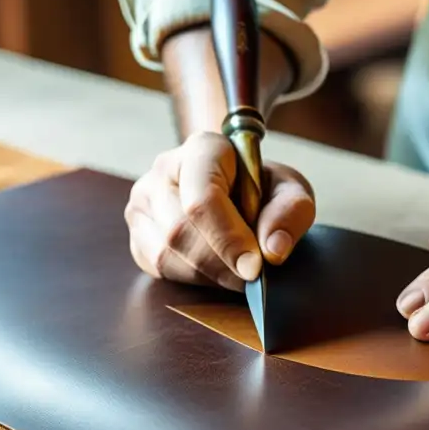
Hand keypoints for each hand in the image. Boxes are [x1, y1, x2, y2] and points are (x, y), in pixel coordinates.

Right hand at [124, 131, 314, 289]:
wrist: (235, 185)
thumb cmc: (263, 187)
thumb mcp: (291, 190)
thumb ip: (290, 213)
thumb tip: (273, 251)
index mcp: (202, 149)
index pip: (202, 198)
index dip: (228, 238)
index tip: (255, 268)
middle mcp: (162, 170)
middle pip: (181, 231)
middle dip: (221, 265)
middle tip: (253, 279)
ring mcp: (142, 203)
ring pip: (166, 254)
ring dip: (209, 276)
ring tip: (239, 275)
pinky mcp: (137, 234)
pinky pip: (158, 268)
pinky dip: (193, 280)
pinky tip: (217, 273)